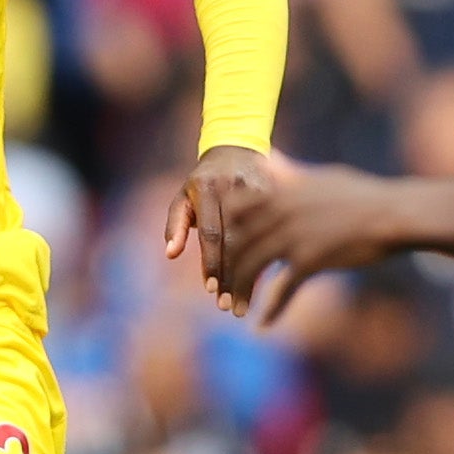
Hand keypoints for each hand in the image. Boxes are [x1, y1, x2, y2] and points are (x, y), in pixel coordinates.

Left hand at [164, 144, 273, 313]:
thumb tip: (170, 254)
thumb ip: (176, 223)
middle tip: (228, 306)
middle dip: (232, 276)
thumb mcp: (184, 196)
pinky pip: (277, 232)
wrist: (238, 147)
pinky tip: (268, 286)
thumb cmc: (204, 181)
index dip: (211, 261)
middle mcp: (235, 186)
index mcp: (207, 187)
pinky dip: (270, 261)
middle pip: (235, 240)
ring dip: (251, 276)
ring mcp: (262, 188)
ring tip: (244, 304)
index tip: (211, 289)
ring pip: (258, 240)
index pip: (211, 231)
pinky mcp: (282, 193)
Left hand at [218, 156, 406, 323]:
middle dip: (226, 271)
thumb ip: (288, 173)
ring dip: (240, 292)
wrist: (392, 215)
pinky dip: (271, 309)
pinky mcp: (309, 259)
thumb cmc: (360, 196)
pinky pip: (282, 289)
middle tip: (219, 291)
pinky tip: (262, 325)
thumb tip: (268, 156)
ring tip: (234, 310)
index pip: (233, 213)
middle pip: (237, 244)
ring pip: (252, 268)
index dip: (223, 237)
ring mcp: (292, 235)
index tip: (220, 255)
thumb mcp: (320, 177)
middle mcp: (279, 211)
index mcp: (279, 190)